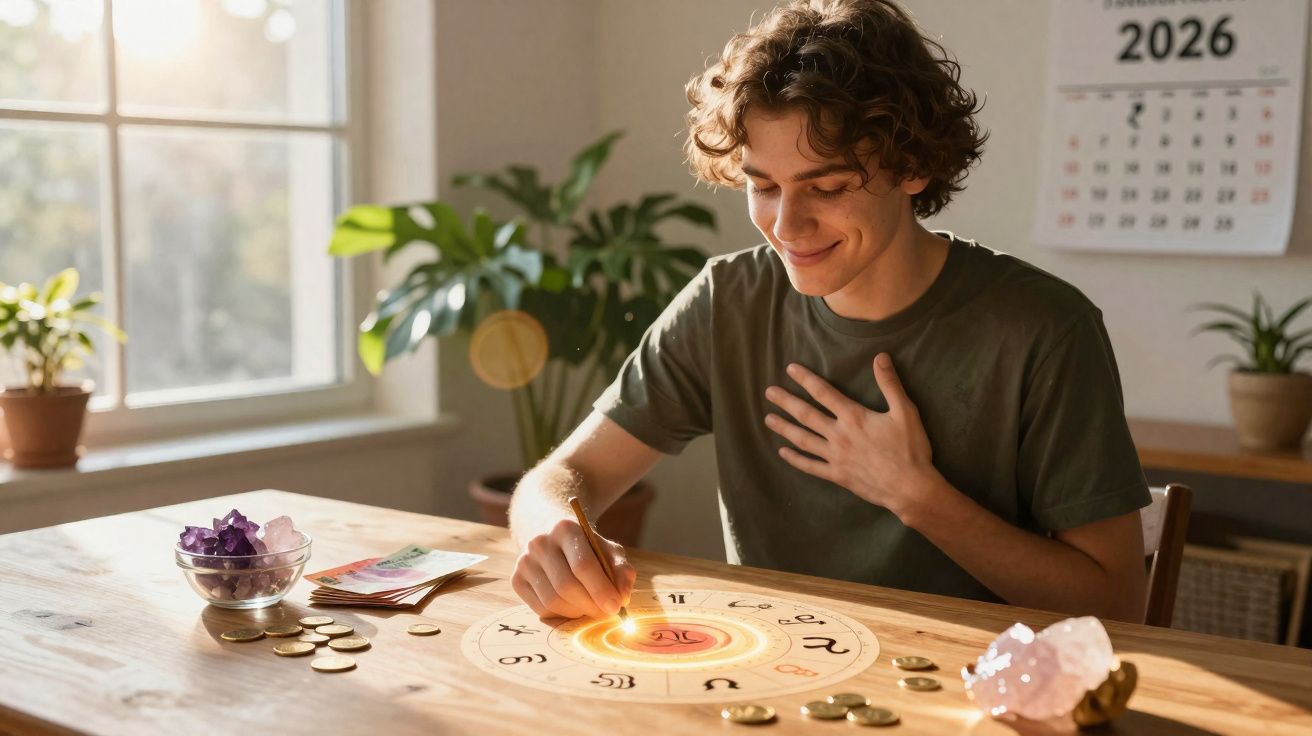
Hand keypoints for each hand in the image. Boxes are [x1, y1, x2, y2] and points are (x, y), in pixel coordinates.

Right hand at [511, 517, 635, 619]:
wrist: (552, 539)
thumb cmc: (587, 549)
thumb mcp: (608, 551)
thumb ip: (621, 571)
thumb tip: (622, 597)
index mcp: (565, 529)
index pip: (583, 565)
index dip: (601, 590)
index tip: (616, 606)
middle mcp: (540, 542)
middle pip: (566, 586)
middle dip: (590, 605)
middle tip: (605, 613)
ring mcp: (525, 561)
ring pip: (552, 601)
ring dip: (577, 612)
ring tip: (589, 607)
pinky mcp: (516, 579)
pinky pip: (540, 609)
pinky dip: (561, 614)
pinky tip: (571, 605)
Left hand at [763, 353, 937, 519]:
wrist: (910, 487)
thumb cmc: (910, 449)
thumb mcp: (905, 412)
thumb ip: (890, 384)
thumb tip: (880, 357)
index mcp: (853, 417)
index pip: (823, 392)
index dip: (805, 379)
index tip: (790, 369)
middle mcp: (839, 435)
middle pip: (806, 415)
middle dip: (786, 402)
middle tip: (768, 392)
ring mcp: (835, 457)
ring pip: (803, 440)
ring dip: (784, 428)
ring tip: (768, 420)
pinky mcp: (837, 475)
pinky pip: (811, 467)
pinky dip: (795, 459)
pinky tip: (783, 453)